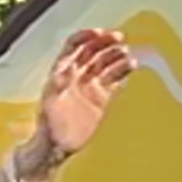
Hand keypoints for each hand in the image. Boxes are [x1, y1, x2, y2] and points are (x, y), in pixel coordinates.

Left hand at [28, 27, 134, 168]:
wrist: (57, 148)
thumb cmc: (49, 126)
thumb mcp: (50, 104)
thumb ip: (58, 86)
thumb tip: (66, 70)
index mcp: (62, 71)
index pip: (74, 45)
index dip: (86, 36)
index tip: (99, 33)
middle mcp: (77, 74)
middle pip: (93, 49)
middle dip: (106, 41)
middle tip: (119, 38)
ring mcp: (91, 84)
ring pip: (107, 62)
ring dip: (117, 55)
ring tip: (127, 56)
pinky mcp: (103, 96)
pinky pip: (116, 77)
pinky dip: (124, 70)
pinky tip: (132, 66)